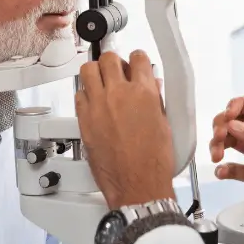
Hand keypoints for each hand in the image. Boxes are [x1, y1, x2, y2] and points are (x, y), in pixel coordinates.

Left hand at [75, 50, 175, 209]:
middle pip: (109, 58)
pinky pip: (78, 95)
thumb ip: (156, 100)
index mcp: (144, 93)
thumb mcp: (164, 124)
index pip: (137, 57)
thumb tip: (152, 87)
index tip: (135, 64)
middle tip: (117, 71)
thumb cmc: (153, 162)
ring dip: (95, 72)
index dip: (137, 60)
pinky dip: (85, 94)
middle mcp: (119, 94)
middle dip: (114, 62)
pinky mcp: (84, 120)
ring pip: (88, 70)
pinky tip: (94, 102)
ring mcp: (98, 106)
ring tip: (101, 81)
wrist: (138, 185)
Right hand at [210, 95, 243, 235]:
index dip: (237, 106)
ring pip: (232, 141)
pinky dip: (224, 168)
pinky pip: (233, 166)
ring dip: (220, 146)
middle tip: (218, 139)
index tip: (226, 117)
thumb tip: (234, 124)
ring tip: (216, 156)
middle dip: (224, 127)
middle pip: (238, 121)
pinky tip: (221, 172)